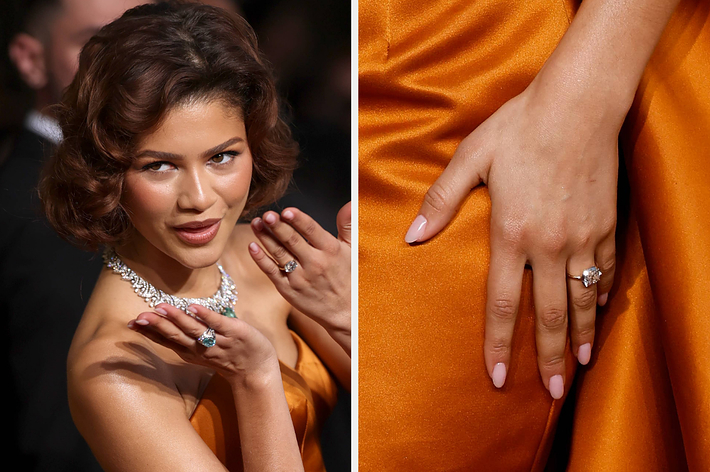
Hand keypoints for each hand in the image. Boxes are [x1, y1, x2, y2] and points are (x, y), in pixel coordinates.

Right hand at [128, 303, 277, 383]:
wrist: (256, 370)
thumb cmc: (228, 355)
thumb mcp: (201, 349)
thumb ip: (185, 336)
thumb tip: (166, 318)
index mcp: (191, 350)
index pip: (167, 340)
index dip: (149, 332)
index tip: (132, 323)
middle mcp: (201, 348)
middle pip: (176, 336)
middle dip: (157, 326)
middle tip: (139, 317)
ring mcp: (218, 341)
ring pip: (194, 330)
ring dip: (177, 319)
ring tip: (161, 308)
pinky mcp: (235, 332)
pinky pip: (218, 324)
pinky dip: (206, 316)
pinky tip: (194, 308)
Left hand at [248, 203, 350, 339]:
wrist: (346, 313)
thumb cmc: (350, 278)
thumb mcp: (354, 249)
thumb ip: (348, 224)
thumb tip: (349, 203)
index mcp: (331, 251)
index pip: (312, 231)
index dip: (298, 220)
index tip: (287, 210)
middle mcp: (315, 264)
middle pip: (292, 241)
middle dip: (277, 226)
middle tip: (266, 215)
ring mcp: (300, 278)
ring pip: (279, 254)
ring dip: (265, 237)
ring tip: (256, 223)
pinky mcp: (289, 290)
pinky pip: (272, 272)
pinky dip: (261, 259)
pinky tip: (252, 246)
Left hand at [405, 83, 617, 398]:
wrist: (577, 104)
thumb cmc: (519, 127)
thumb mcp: (471, 158)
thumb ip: (441, 201)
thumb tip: (412, 236)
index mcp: (510, 234)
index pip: (500, 304)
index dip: (498, 346)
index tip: (497, 379)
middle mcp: (548, 245)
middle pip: (547, 316)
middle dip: (547, 360)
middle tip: (549, 393)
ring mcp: (581, 237)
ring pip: (581, 302)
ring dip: (579, 339)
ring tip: (577, 368)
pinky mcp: (605, 225)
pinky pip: (604, 272)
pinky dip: (599, 298)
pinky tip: (595, 315)